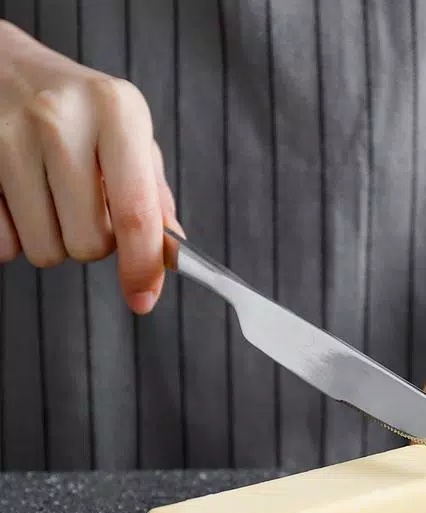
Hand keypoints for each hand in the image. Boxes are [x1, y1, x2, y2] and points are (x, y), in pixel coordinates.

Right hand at [0, 20, 176, 312]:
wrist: (2, 63)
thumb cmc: (77, 109)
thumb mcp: (128, 136)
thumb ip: (153, 198)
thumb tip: (170, 257)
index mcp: (116, 111)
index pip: (135, 215)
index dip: (142, 267)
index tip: (143, 298)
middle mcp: (59, 117)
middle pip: (88, 244)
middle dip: (91, 242)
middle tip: (83, 207)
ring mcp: (5, 133)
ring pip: (45, 249)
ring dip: (53, 240)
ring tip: (49, 197)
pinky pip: (2, 243)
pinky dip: (14, 235)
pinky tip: (17, 196)